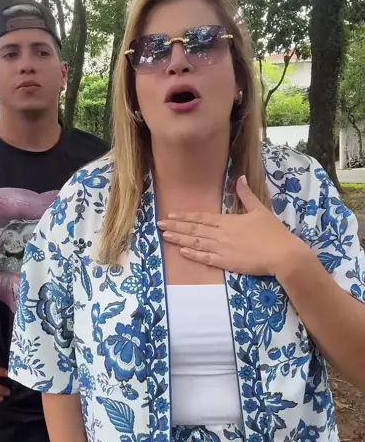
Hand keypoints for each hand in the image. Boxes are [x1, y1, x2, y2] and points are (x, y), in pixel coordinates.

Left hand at [158, 175, 306, 277]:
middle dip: (175, 227)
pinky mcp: (226, 263)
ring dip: (179, 240)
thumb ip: (247, 195)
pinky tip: (182, 252)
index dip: (185, 217)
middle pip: (194, 230)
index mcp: (228, 221)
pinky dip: (193, 255)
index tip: (171, 215)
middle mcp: (221, 234)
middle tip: (159, 225)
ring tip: (165, 237)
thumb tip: (241, 178)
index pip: (201, 218)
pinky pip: (205, 259)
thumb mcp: (260, 210)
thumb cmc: (273, 232)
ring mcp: (222, 249)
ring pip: (195, 243)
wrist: (282, 254)